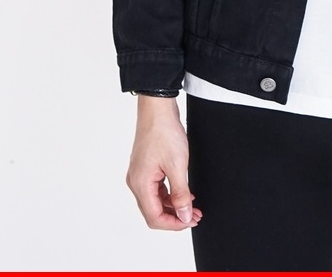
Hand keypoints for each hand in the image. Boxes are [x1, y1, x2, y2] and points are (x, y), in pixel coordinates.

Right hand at [125, 95, 201, 230]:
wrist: (158, 109)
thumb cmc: (164, 132)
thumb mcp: (178, 165)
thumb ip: (181, 193)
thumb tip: (183, 215)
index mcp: (140, 184)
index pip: (154, 217)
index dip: (174, 224)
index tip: (190, 220)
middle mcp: (136, 182)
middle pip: (154, 211)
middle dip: (175, 216)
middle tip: (195, 215)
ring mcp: (140, 174)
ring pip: (156, 200)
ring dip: (174, 205)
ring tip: (193, 206)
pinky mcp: (146, 167)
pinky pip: (157, 188)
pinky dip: (170, 194)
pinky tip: (184, 192)